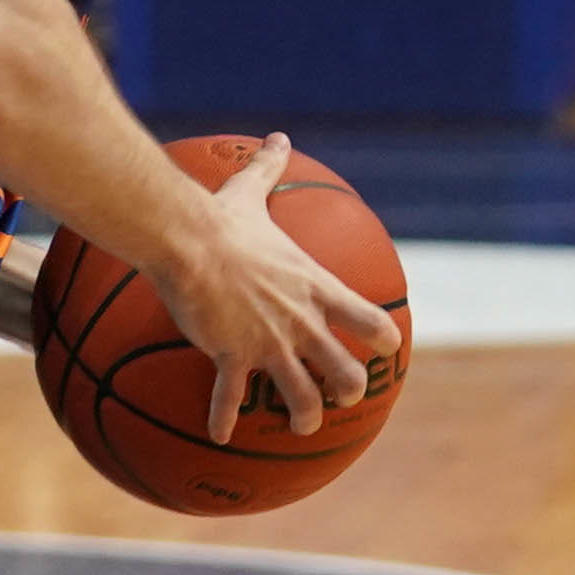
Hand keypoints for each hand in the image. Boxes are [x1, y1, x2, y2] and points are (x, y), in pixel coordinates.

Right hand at [153, 134, 403, 444]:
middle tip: (340, 397)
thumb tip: (277, 137)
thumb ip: (269, 168)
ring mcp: (270, 344)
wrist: (188, 241)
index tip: (385, 350)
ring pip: (301, 397)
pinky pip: (231, 400)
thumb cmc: (222, 218)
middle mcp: (302, 321)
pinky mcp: (232, 357)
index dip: (381, 339)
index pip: (367, 320)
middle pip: (344, 372)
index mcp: (314, 287)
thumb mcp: (251, 192)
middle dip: (347, 390)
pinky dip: (224, 420)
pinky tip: (220, 436)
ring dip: (303, 417)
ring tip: (300, 427)